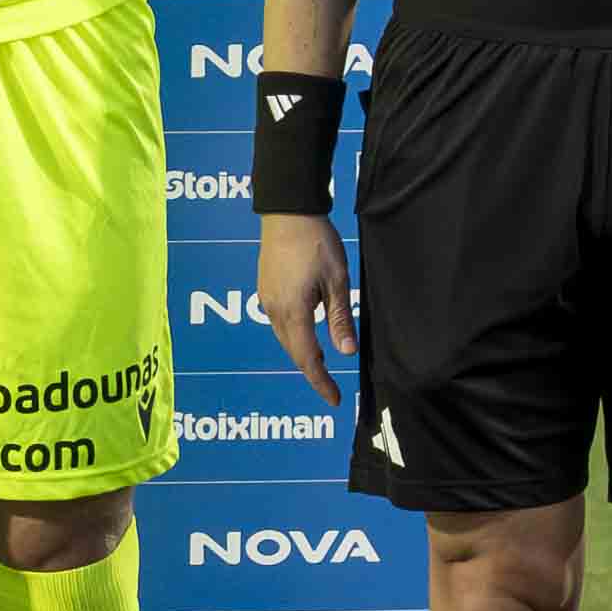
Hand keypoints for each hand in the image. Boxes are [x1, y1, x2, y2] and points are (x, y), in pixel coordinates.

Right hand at [262, 209, 357, 400]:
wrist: (287, 211)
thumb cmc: (316, 241)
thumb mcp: (337, 280)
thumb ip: (339, 318)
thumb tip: (346, 352)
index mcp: (293, 311)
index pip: (307, 358)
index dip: (320, 382)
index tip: (333, 399)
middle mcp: (275, 310)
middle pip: (293, 352)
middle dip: (311, 370)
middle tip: (330, 386)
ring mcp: (266, 299)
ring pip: (285, 338)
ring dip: (302, 352)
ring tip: (321, 362)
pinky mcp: (265, 289)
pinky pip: (279, 322)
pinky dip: (294, 335)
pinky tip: (306, 331)